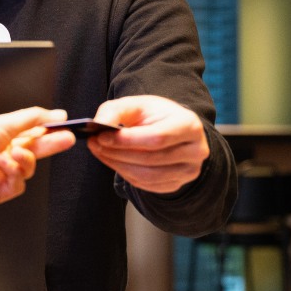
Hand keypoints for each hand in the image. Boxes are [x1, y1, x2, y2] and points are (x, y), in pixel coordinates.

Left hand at [0, 107, 75, 205]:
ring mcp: (1, 174)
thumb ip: (32, 119)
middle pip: (35, 152)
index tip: (64, 126)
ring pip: (28, 169)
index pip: (32, 134)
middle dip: (51, 145)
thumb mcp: (3, 123)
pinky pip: (19, 183)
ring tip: (11, 153)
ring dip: (23, 159)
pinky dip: (12, 172)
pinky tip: (0, 165)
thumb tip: (55, 114)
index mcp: (2, 136)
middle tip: (67, 139)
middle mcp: (2, 154)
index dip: (48, 131)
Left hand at [87, 95, 209, 193]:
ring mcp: (188, 171)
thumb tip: (99, 124)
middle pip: (151, 158)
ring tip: (100, 152)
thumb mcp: (136, 105)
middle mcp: (195, 150)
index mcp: (189, 125)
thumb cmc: (153, 116)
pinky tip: (113, 161)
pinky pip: (147, 185)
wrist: (170, 129)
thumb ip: (115, 110)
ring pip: (147, 175)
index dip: (127, 140)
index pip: (157, 138)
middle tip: (94, 144)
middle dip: (117, 153)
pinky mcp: (177, 184)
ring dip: (118, 165)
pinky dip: (125, 174)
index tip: (101, 136)